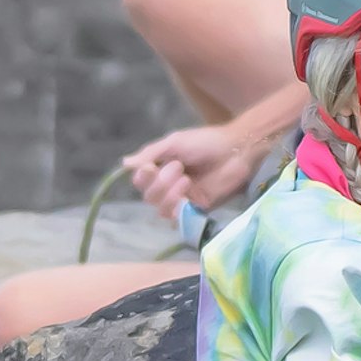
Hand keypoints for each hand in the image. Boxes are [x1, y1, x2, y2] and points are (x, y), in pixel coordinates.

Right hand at [122, 123, 261, 220]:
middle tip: (179, 167)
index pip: (140, 180)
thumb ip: (151, 154)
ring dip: (169, 195)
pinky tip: (187, 196)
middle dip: (160, 183)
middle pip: (148, 197)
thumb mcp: (174, 142)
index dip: (142, 177)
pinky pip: (178, 218)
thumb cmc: (206, 142)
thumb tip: (124, 164)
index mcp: (160, 168)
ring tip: (186, 179)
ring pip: (160, 209)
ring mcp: (182, 199)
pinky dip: (178, 209)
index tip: (150, 167)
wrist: (236, 150)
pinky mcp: (196, 210)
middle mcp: (168, 185)